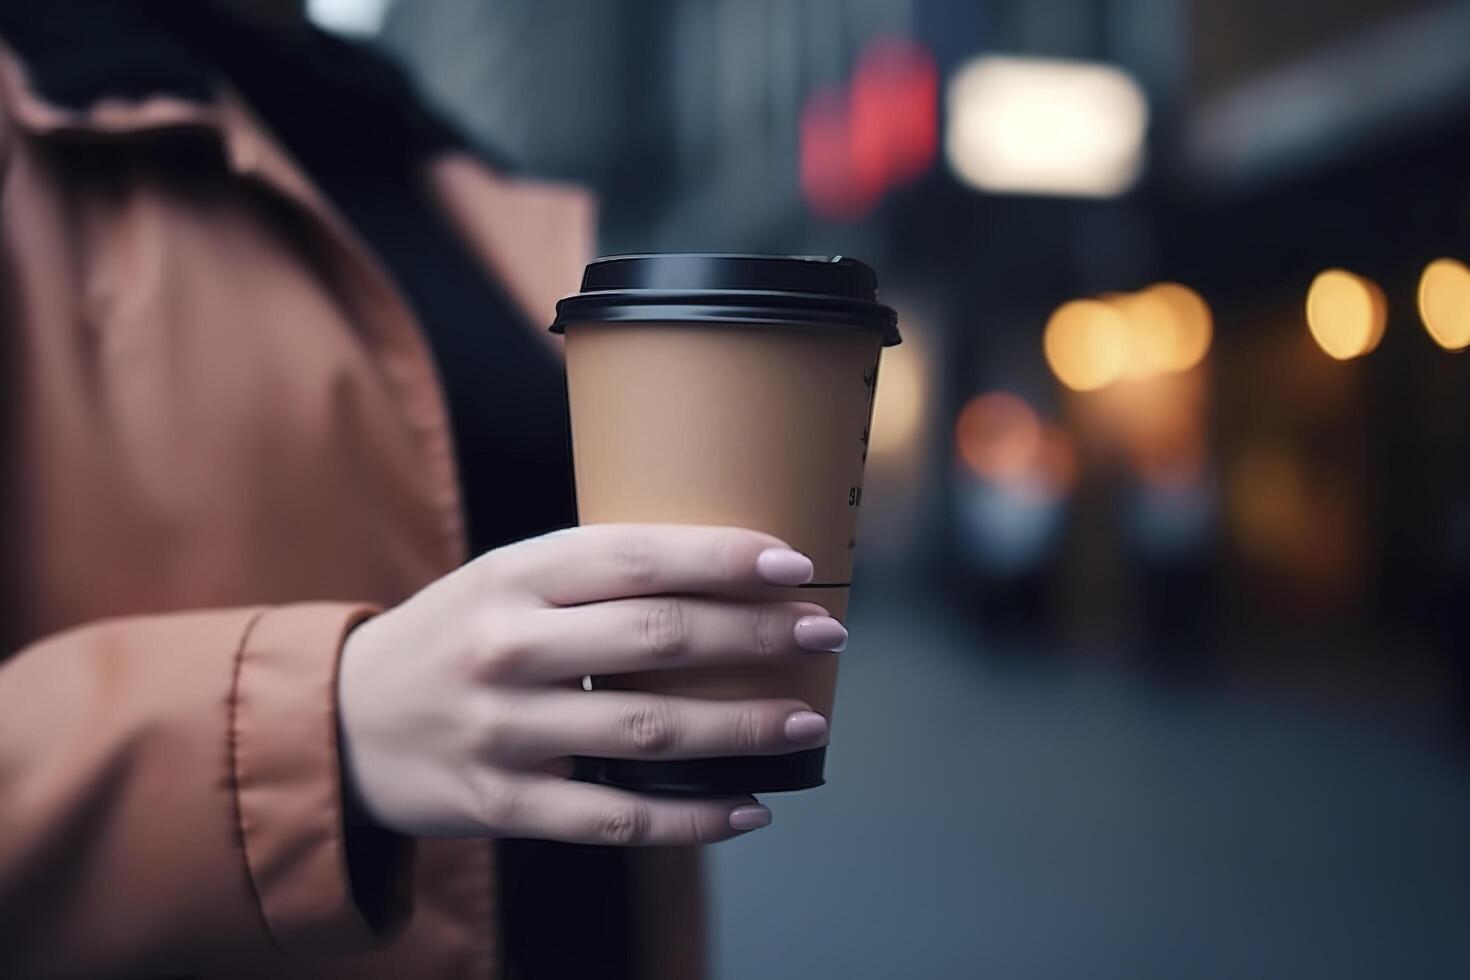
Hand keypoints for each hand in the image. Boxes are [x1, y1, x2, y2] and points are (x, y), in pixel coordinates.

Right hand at [336, 524, 848, 844]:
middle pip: (657, 638)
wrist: (344, 722)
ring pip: (649, 730)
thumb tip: (726, 579)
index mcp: (513, 575)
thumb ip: (594, 578)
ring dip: (742, 727)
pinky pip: (616, 818)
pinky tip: (751, 808)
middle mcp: (507, 647)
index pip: (637, 556)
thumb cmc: (455, 637)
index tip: (796, 568)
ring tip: (806, 723)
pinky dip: (693, 818)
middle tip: (826, 635)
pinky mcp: (504, 803)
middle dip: (757, 635)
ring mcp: (505, 730)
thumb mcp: (504, 580)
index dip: (725, 558)